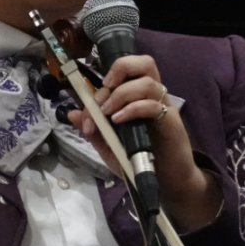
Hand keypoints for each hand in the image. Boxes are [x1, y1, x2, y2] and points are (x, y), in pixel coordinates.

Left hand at [67, 55, 221, 230]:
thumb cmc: (137, 161)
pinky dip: (134, 108)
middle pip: (144, 62)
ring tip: (109, 114)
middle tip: (105, 90)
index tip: (87, 118)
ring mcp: (163, 106)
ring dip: (122, 94)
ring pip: (148, 81)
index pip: (120, 76)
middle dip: (119, 69)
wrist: (164, 183)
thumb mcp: (109, 146)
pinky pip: (154, 104)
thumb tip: (73, 114)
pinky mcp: (170, 121)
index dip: (98, 90)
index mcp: (136, 96)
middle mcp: (151, 96)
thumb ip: (94, 129)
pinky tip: (120, 121)